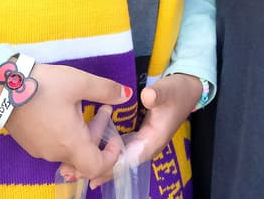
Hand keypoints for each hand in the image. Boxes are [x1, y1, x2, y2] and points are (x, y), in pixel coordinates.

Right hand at [0, 63, 131, 185]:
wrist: (1, 87)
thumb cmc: (43, 86)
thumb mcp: (79, 82)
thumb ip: (106, 90)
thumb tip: (127, 95)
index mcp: (70, 143)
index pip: (96, 168)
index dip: (112, 157)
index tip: (115, 137)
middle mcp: (55, 153)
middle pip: (84, 157)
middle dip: (98, 135)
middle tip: (103, 108)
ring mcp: (40, 150)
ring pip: (70, 150)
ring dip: (83, 133)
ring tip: (84, 105)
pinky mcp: (30, 144)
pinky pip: (55, 146)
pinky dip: (67, 134)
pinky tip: (64, 110)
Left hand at [63, 73, 201, 185]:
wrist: (188, 89)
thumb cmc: (177, 91)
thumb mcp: (167, 90)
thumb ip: (157, 94)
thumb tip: (146, 97)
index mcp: (153, 139)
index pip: (131, 158)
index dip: (111, 166)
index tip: (91, 171)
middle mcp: (147, 145)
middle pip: (122, 164)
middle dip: (99, 169)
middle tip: (74, 173)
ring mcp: (143, 142)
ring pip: (119, 160)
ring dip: (100, 164)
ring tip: (75, 169)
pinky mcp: (138, 138)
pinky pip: (120, 152)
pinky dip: (104, 155)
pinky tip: (89, 155)